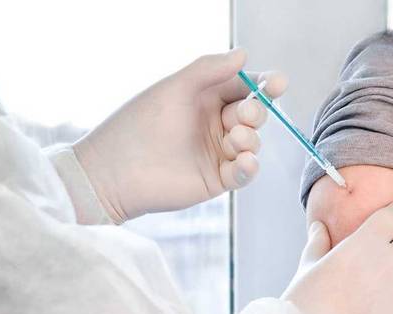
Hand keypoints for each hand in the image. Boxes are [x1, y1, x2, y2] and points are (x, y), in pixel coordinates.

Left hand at [73, 48, 280, 221]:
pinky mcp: (217, 179)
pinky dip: (249, 167)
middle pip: (254, 114)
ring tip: (234, 140)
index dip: (263, 84)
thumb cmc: (139, 124)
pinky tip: (243, 162)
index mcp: (205, 97)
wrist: (116, 172)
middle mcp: (214, 123)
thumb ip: (209, 69)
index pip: (243, 87)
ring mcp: (217, 152)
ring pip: (253, 142)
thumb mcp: (175, 88)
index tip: (276, 83)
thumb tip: (244, 55)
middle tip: (244, 115)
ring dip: (250, 139)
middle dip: (256, 112)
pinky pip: (245, 172)